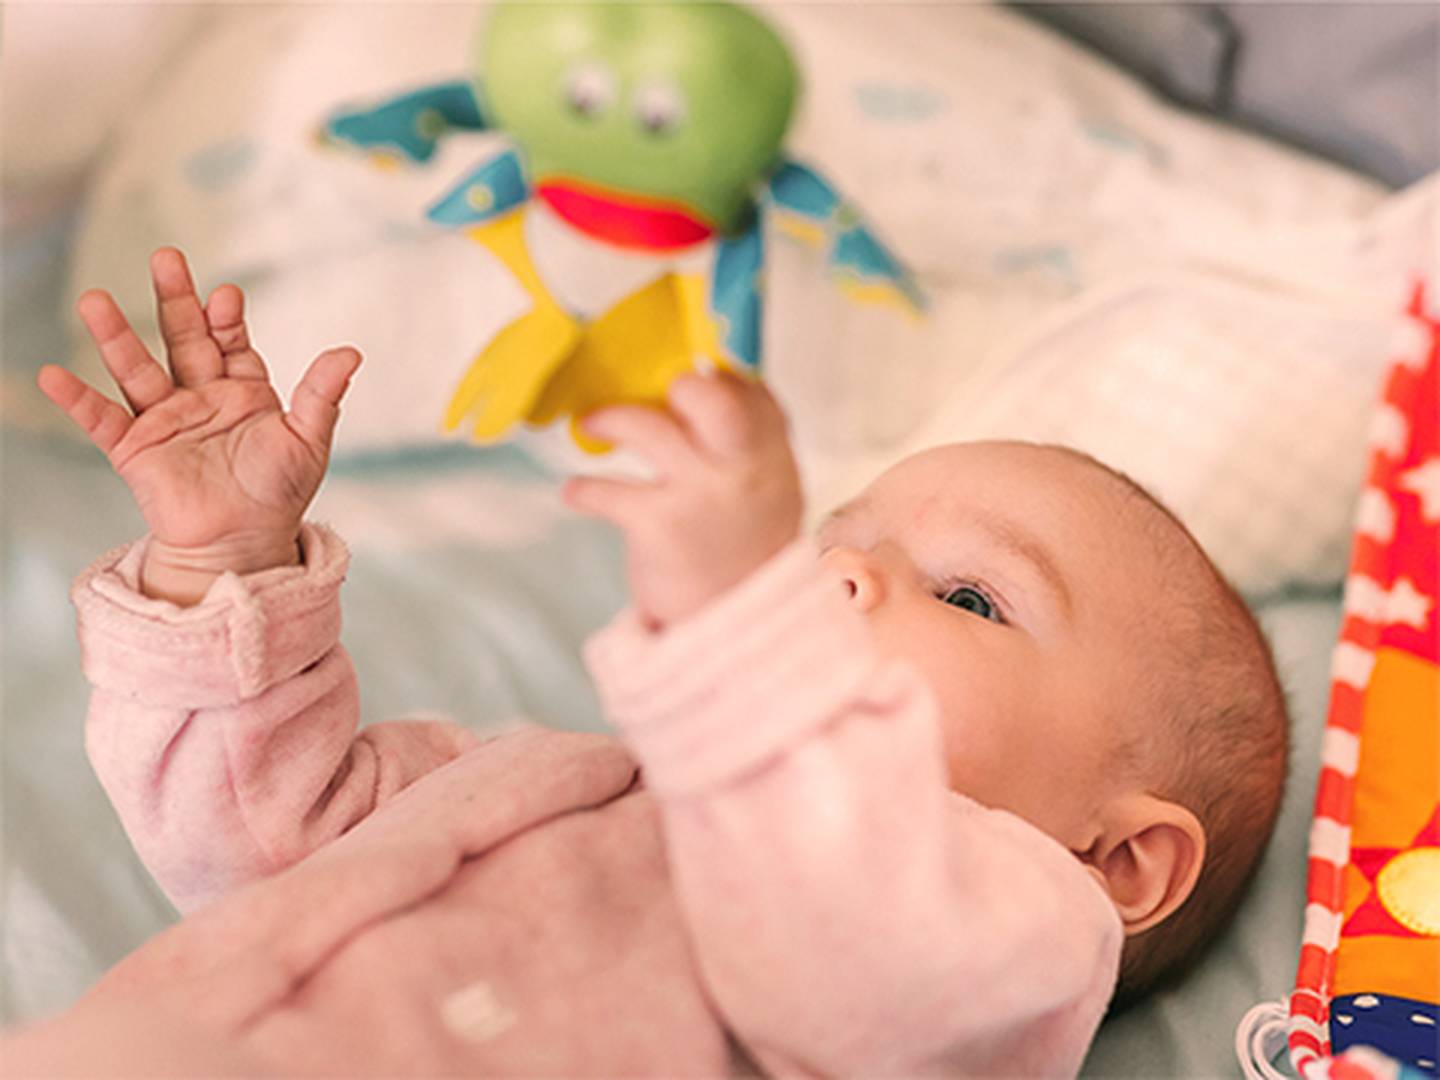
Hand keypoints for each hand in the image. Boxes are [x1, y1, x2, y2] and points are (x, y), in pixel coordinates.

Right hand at [38, 248, 361, 604]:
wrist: (244, 542)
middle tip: (166, 257)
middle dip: (175, 300)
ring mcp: (165, 419)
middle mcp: (200, 396)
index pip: (230, 340)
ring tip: (94, 299)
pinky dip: (76, 400)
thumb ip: (322, 395)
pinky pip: (101, 420)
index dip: (227, 319)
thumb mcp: (308, 440)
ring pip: (137, 369)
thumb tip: (351, 352)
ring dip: (116, 336)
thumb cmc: (279, 493)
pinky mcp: (135, 450)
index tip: (226, 297)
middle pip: (183, 338)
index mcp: (243, 390)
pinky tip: (52, 375)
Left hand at [563, 371, 803, 628]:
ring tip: (590, 423)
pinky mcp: (662, 527)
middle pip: (711, 397)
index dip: (713, 375)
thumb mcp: (766, 482)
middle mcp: (741, 466)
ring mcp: (701, 495)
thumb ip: (745, 434)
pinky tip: (574, 492)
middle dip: (679, 384)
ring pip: (647, 428)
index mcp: (770, 449)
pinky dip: (582, 490)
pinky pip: (608, 492)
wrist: (734, 614)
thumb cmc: (741, 536)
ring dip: (609, 419)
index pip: (747, 388)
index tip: (681, 377)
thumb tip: (704, 373)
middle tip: (653, 392)